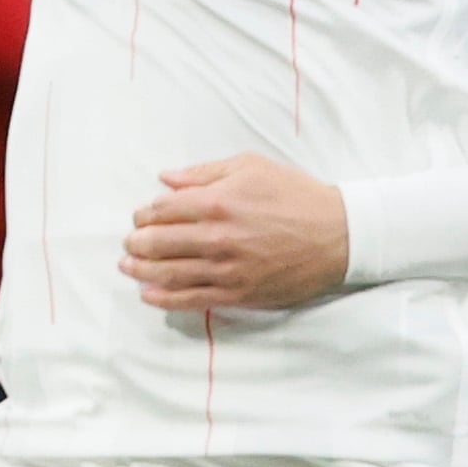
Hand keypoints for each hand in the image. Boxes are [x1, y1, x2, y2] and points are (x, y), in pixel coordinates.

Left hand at [123, 155, 351, 310]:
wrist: (338, 235)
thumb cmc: (297, 196)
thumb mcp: (252, 167)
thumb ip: (204, 172)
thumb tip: (166, 179)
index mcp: (217, 202)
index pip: (162, 210)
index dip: (145, 214)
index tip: (142, 217)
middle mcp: (217, 237)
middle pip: (158, 242)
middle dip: (137, 242)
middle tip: (132, 242)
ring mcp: (227, 269)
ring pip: (168, 273)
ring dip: (141, 270)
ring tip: (129, 266)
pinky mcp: (238, 293)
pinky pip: (191, 299)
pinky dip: (164, 298)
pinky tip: (148, 294)